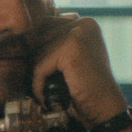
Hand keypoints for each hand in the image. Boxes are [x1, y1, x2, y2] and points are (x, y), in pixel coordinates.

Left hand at [26, 2, 128, 129]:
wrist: (105, 108)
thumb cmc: (87, 88)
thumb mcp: (74, 58)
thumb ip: (57, 43)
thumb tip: (25, 37)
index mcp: (85, 23)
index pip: (47, 27)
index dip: (39, 50)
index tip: (37, 68)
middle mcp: (83, 24)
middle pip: (40, 38)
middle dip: (37, 62)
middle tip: (40, 82)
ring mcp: (78, 34)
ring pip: (38, 52)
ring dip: (38, 75)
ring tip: (46, 90)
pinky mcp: (71, 49)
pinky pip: (40, 66)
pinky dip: (38, 84)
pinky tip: (44, 96)